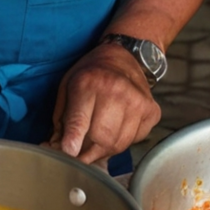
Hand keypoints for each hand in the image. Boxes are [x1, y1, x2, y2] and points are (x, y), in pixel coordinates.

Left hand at [48, 42, 160, 165]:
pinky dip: (124, 141)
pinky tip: (118, 126)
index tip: (69, 153)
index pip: (80, 121)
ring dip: (105, 149)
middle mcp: (116, 91)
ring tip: (99, 138)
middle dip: (87, 152)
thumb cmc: (91, 74)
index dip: (73, 141)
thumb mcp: (67, 87)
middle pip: (101, 139)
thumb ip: (62, 120)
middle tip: (81, 150)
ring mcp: (137, 101)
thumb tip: (58, 149)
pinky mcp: (152, 111)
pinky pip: (135, 140)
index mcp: (89, 83)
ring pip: (119, 144)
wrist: (123, 56)